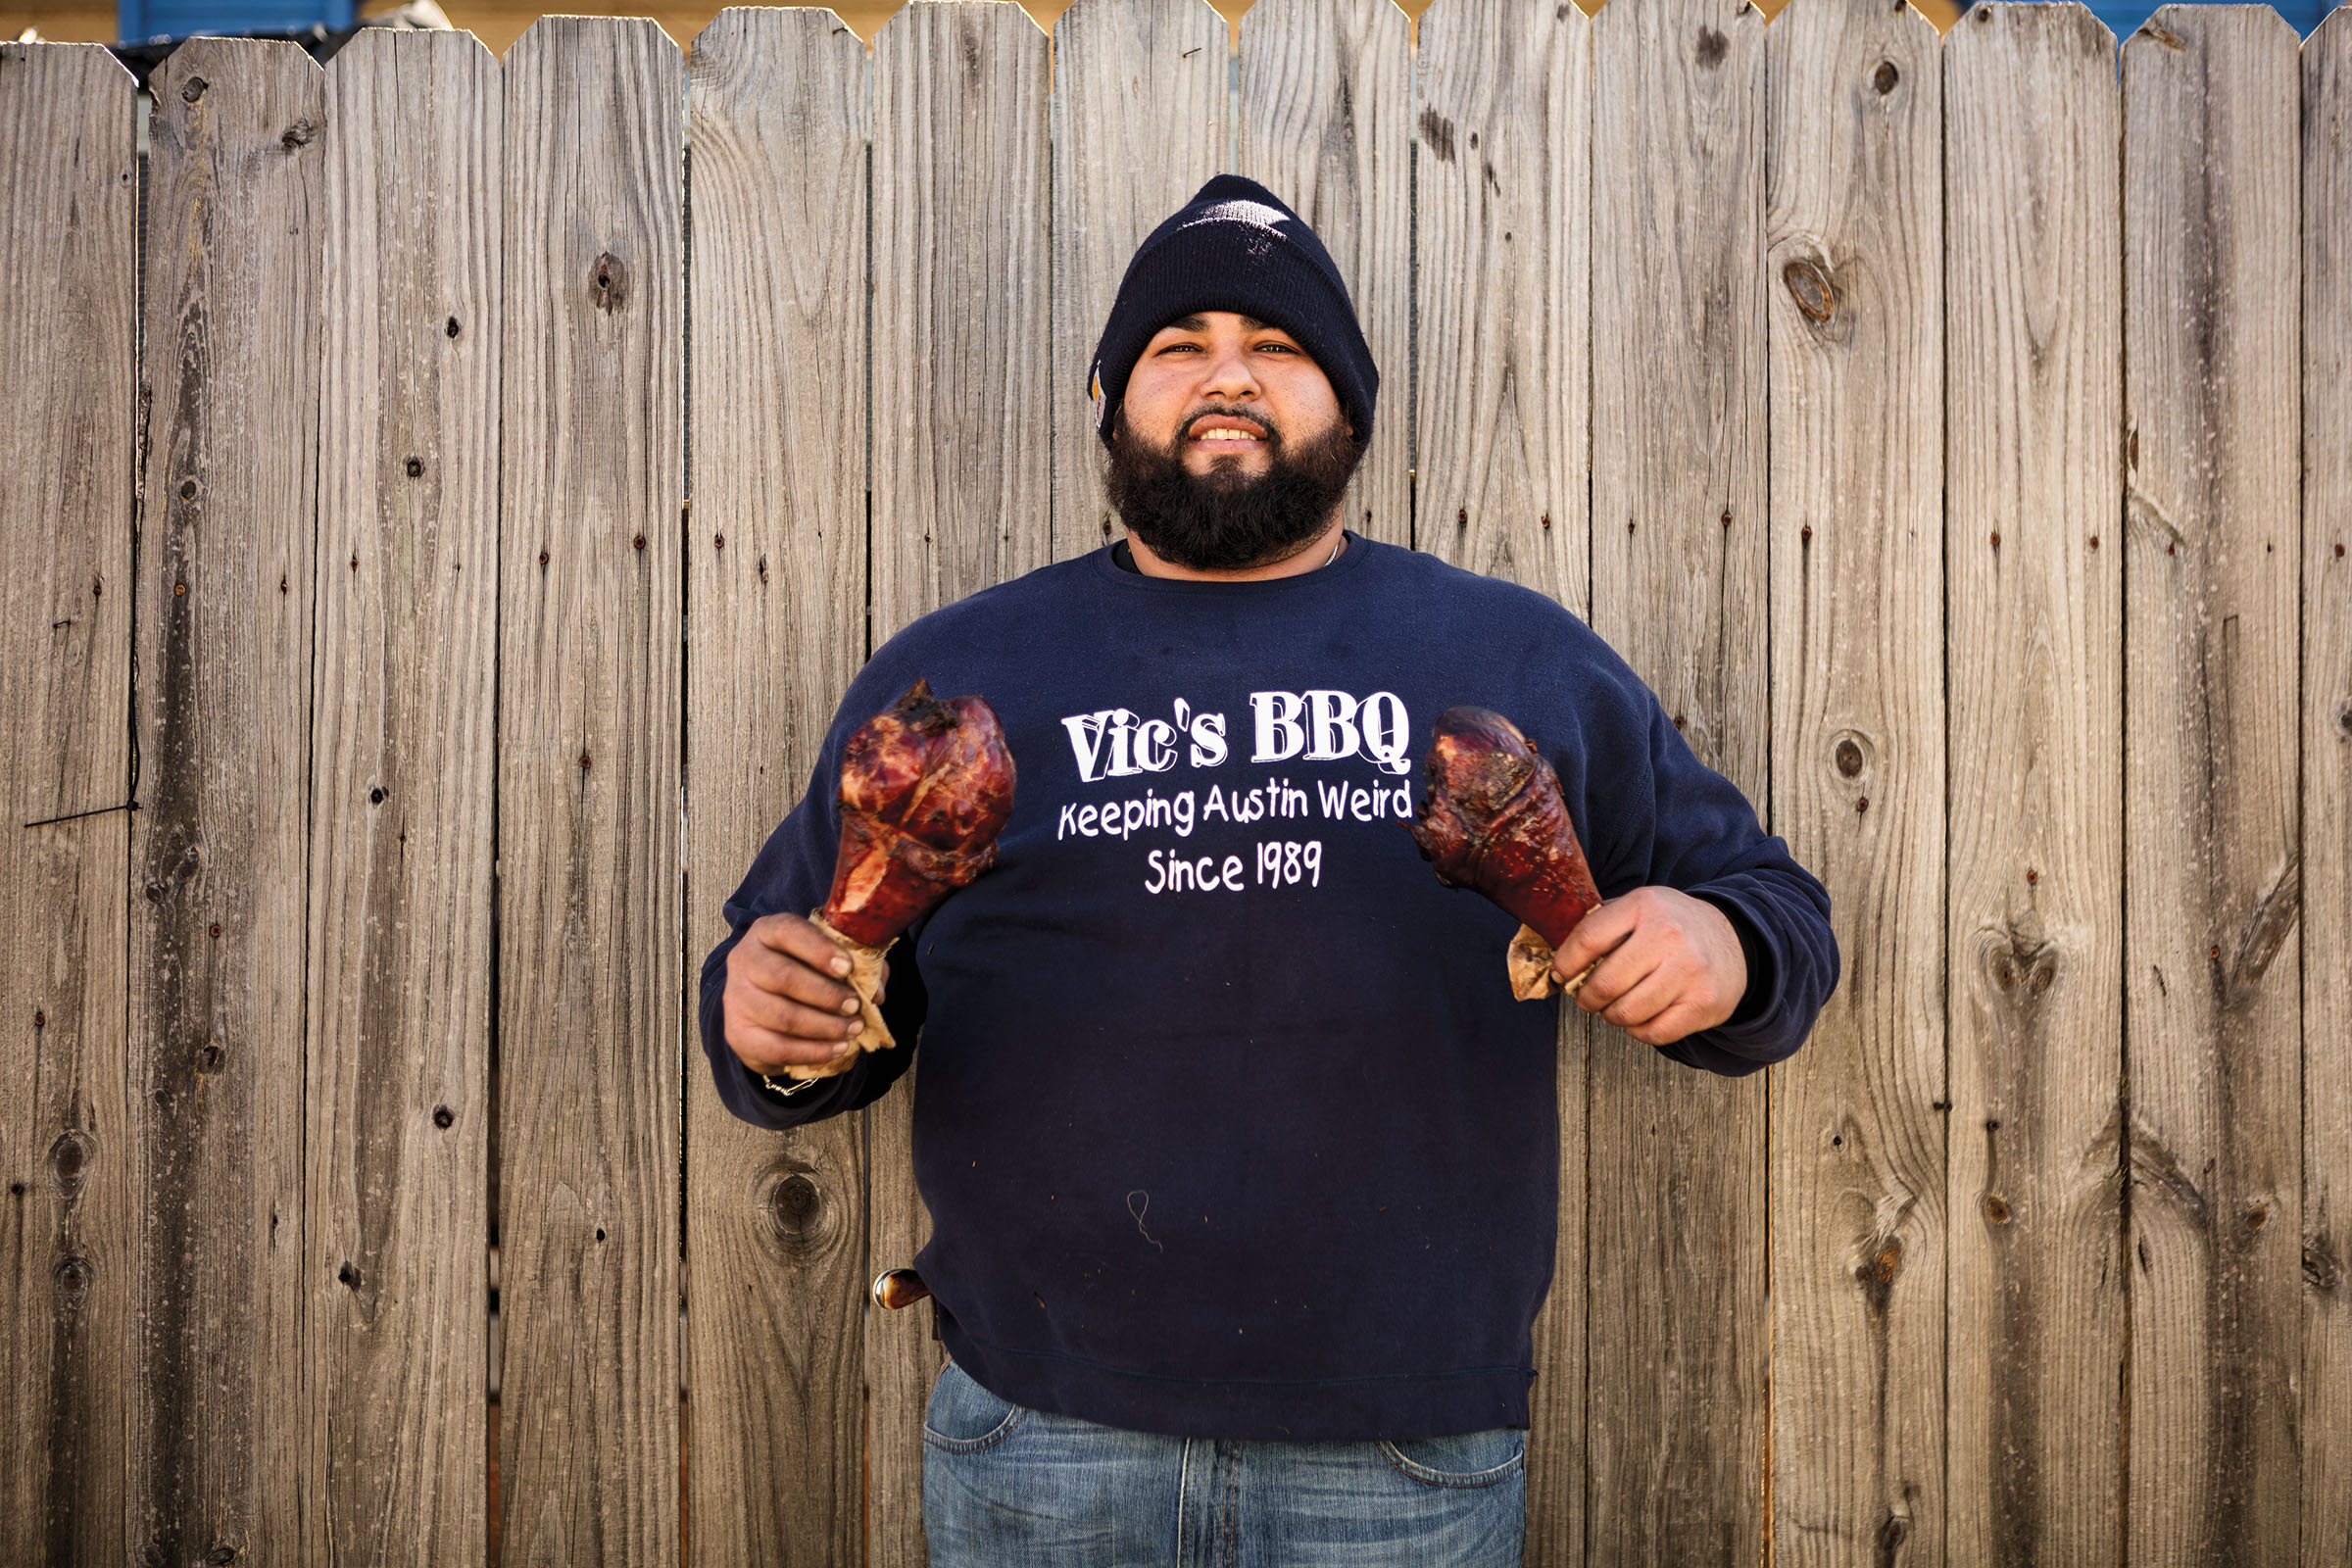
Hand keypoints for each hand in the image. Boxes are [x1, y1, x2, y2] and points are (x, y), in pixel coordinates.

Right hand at [723, 912, 890, 1074]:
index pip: (788, 932)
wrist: (766, 1005)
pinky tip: (838, 1048)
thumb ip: (858, 966)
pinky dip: (813, 1051)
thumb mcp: (830, 958)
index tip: (847, 968)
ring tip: (852, 1029)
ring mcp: (736, 997)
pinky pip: (777, 1047)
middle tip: (855, 1007)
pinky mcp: (738, 1033)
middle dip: (826, 995)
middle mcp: (744, 960)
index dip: (819, 950)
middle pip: (783, 977)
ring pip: (782, 1015)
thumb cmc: (806, 972)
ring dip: (825, 1026)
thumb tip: (876, 992)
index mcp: (767, 931)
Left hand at [1551, 887, 1745, 1045]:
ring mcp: (1689, 971)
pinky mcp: (1704, 1003)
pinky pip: (1653, 1033)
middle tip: (1587, 998)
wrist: (1732, 940)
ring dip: (1612, 1016)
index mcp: (1644, 905)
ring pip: (1626, 1013)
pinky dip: (1638, 1030)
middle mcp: (1668, 935)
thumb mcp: (1638, 908)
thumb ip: (1601, 928)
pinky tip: (1641, 1015)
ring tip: (1614, 1006)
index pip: (1587, 940)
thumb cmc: (1672, 926)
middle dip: (1586, 998)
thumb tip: (1558, 967)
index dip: (1565, 964)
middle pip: (1605, 983)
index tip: (1561, 975)